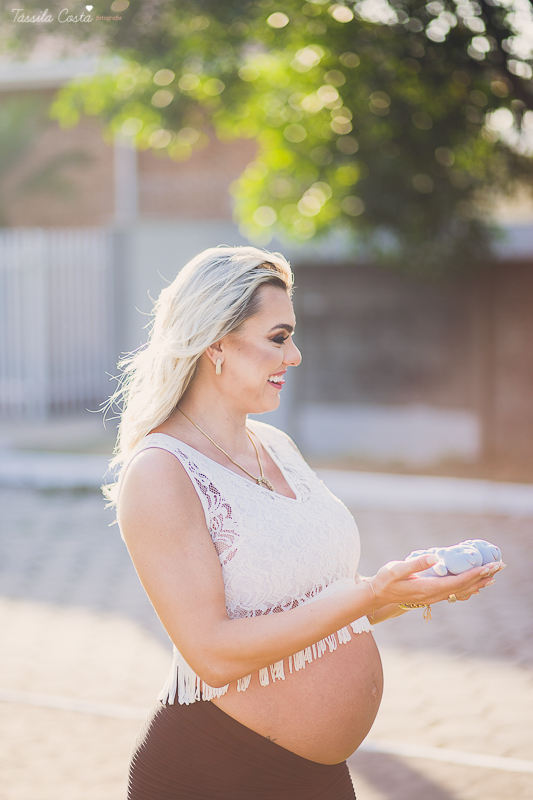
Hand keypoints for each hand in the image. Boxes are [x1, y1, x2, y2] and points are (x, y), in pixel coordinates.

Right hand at [370, 554, 504, 608]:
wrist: (378, 595)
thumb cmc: (385, 580)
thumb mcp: (397, 569)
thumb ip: (416, 563)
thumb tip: (436, 558)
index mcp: (428, 588)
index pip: (457, 581)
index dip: (474, 574)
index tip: (488, 567)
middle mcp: (434, 594)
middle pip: (464, 587)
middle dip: (481, 576)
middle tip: (498, 567)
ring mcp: (433, 596)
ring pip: (461, 590)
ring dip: (477, 582)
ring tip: (492, 576)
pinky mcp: (432, 594)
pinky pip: (455, 591)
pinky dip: (468, 586)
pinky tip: (474, 585)